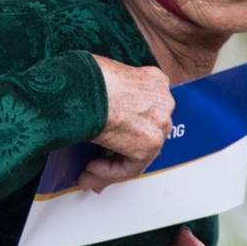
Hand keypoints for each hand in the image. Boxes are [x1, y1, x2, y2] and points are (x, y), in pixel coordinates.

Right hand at [82, 56, 173, 192]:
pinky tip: (92, 168)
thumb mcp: (104, 74)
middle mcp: (162, 102)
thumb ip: (111, 91)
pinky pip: (131, 166)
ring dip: (112, 164)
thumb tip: (97, 108)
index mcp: (154, 81)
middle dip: (122, 149)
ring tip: (90, 170)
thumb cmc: (87, 77)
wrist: (84, 87)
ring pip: (140, 153)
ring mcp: (159, 123)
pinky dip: (110, 171)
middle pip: (146, 133)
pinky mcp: (149, 144)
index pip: (147, 110)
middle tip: (99, 160)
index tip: (112, 137)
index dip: (128, 127)